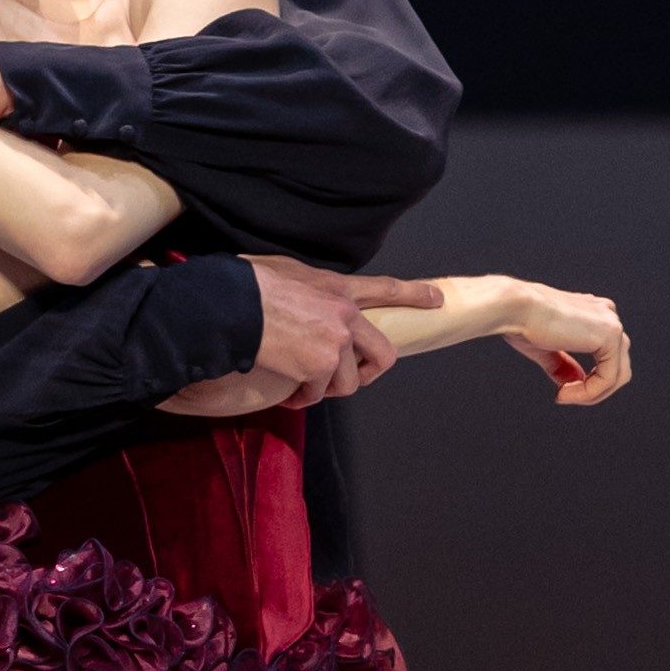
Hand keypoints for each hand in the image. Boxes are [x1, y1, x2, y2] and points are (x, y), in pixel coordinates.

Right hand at [168, 257, 445, 414]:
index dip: (414, 294)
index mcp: (337, 288)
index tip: (437, 300)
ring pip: (346, 383)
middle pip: (383, 354)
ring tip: (299, 385)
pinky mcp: (320, 366)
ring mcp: (336, 342)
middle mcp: (345, 316)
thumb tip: (301, 298)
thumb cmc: (246, 284)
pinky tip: (287, 392)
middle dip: (369, 373)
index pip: (385, 289)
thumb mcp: (285, 272)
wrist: (232, 306)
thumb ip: (306, 288)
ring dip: (323, 389)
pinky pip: (318, 394)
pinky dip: (301, 398)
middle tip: (348, 378)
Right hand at [502, 281, 631, 406]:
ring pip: (617, 375)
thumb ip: (564, 365)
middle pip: (617, 366)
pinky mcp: (611, 334)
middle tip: (564, 396)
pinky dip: (589, 392)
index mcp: (594, 313)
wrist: (516, 307)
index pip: (606, 356)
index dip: (588, 382)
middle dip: (593, 390)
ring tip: (564, 395)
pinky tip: (565, 392)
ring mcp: (612, 322)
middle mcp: (607, 314)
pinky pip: (609, 377)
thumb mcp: (547, 349)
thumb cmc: (523, 321)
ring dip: (591, 394)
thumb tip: (575, 382)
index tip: (561, 393)